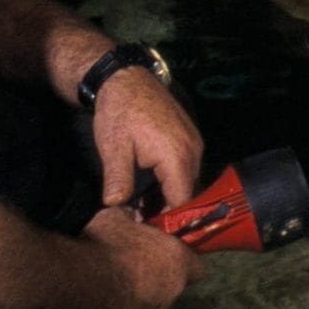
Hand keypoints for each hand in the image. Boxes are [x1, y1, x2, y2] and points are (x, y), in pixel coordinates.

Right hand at [82, 205, 199, 308]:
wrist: (80, 281)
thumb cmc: (105, 244)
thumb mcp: (117, 217)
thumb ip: (131, 217)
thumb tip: (130, 215)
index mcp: (178, 260)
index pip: (196, 267)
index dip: (183, 261)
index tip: (167, 254)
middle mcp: (172, 290)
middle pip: (173, 285)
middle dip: (158, 277)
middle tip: (135, 266)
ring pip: (154, 303)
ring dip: (141, 294)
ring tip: (116, 284)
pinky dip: (124, 308)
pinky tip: (106, 298)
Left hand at [91, 67, 204, 210]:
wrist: (124, 78)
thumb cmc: (118, 112)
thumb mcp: (114, 148)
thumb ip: (119, 179)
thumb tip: (115, 207)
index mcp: (177, 156)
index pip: (182, 200)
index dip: (167, 219)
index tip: (148, 231)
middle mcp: (193, 150)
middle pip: (188, 192)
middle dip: (168, 210)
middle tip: (143, 222)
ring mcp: (194, 142)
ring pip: (187, 180)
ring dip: (169, 195)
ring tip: (144, 208)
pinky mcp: (188, 136)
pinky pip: (185, 167)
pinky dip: (171, 180)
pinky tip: (151, 188)